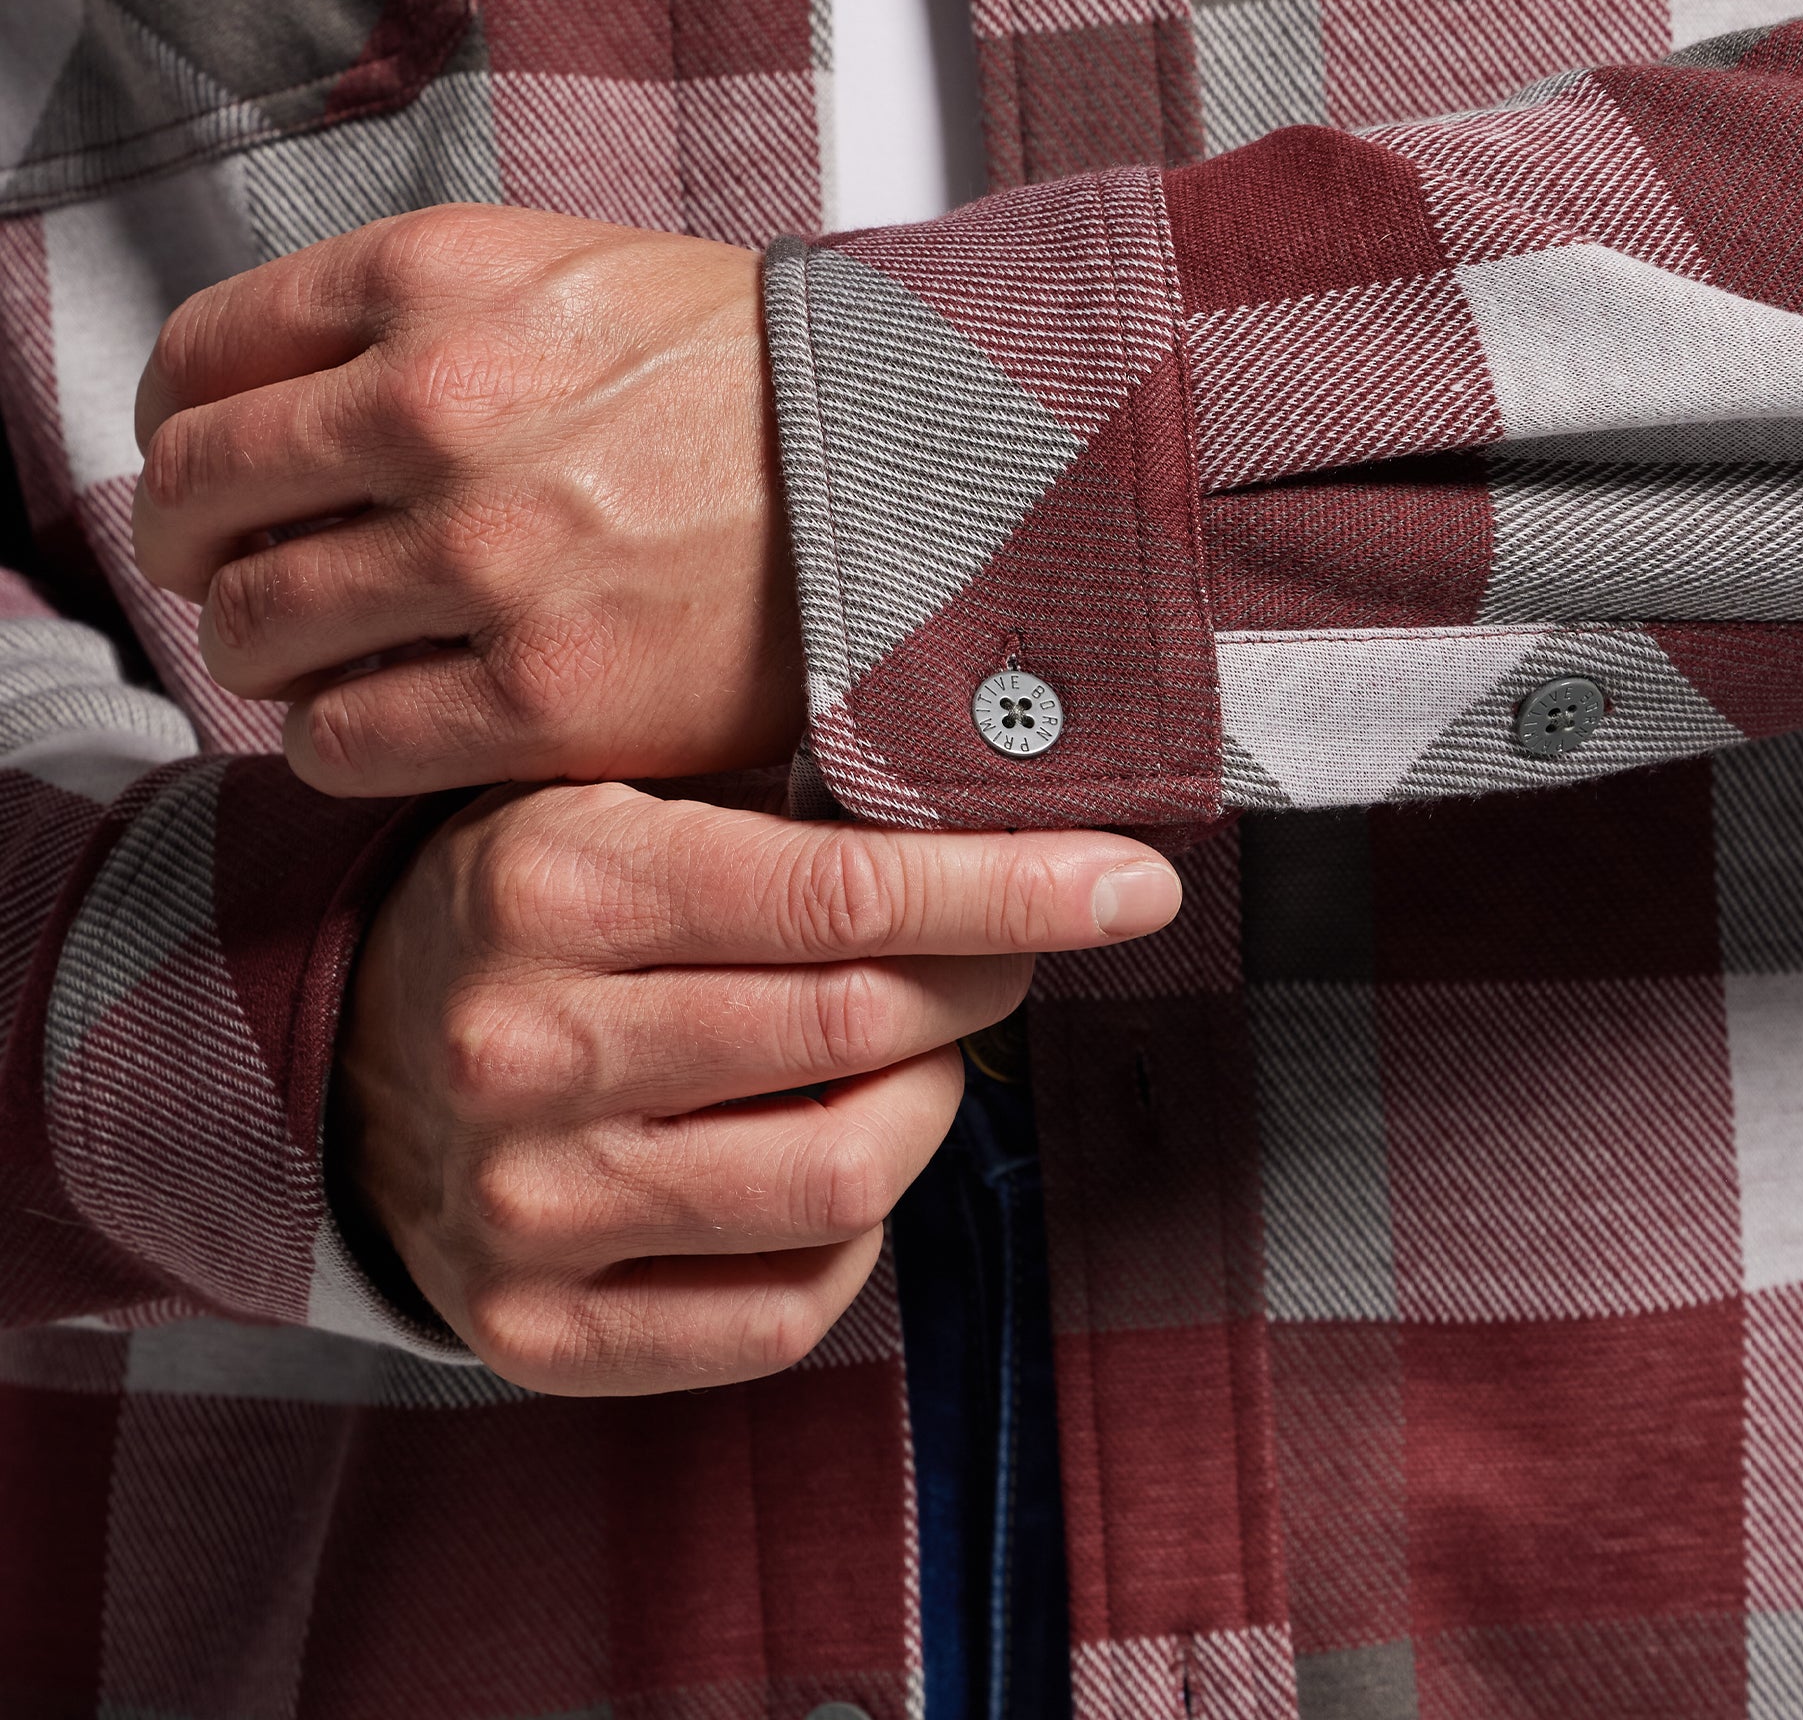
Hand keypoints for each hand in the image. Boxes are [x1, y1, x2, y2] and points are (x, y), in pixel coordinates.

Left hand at [131, 204, 800, 794]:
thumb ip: (428, 321)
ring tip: (325, 661)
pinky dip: (336, 743)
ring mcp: (490, 558)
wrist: (931, 474)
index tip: (211, 475)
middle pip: (196, 499)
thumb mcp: (583, 276)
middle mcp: (441, 407)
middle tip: (235, 577)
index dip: (181, 429)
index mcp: (440, 278)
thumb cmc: (770, 384)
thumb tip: (300, 411)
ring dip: (266, 655)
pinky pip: (347, 744)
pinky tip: (386, 725)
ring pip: (253, 630)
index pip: (202, 359)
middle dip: (193, 550)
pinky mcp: (547, 696)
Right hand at [337, 782, 1180, 1393]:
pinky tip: (824, 1159)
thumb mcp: (623, 804)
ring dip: (924, 1107)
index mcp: (558, 884)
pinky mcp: (533, 1328)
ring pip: (842, 1180)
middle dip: (983, 986)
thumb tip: (1014, 827)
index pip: (847, 896)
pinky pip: (782, 1311)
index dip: (1019, 893)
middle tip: (999, 957)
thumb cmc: (529, 907)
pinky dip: (851, 1234)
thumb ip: (787, 814)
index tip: (1130, 885)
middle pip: (863, 1034)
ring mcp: (524, 1207)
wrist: (343, 1055)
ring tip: (905, 1057)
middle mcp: (527, 1048)